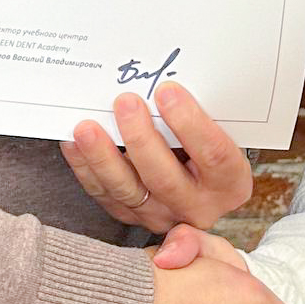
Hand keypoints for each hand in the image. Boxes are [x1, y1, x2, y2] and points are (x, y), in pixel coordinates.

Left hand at [61, 82, 251, 234]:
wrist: (201, 181)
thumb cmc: (210, 145)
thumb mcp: (222, 131)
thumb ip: (201, 117)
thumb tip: (165, 87)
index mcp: (230, 183)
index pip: (213, 154)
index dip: (190, 122)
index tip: (167, 90)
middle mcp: (199, 207)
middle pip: (165, 177)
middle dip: (141, 138)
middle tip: (125, 102)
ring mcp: (163, 215)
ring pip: (128, 190)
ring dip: (104, 157)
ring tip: (87, 127)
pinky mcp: (133, 217)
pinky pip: (105, 194)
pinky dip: (86, 168)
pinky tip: (74, 144)